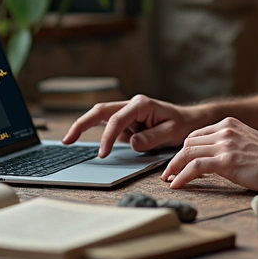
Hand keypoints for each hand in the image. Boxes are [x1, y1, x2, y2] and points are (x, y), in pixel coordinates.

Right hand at [61, 94, 205, 157]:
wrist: (190, 121)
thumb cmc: (182, 125)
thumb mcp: (172, 133)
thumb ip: (152, 138)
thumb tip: (132, 143)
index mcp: (141, 104)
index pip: (117, 120)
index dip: (107, 137)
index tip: (103, 154)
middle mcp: (131, 105)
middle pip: (100, 111)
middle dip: (82, 124)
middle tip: (67, 140)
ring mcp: (127, 112)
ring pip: (100, 116)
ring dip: (83, 126)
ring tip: (67, 140)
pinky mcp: (126, 121)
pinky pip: (106, 125)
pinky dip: (94, 132)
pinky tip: (81, 140)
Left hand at [161, 117, 257, 192]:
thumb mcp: (250, 142)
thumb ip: (234, 143)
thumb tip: (221, 156)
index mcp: (230, 123)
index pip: (197, 134)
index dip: (185, 149)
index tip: (179, 161)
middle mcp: (225, 130)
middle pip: (189, 142)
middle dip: (176, 158)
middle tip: (170, 173)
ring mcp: (225, 144)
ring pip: (188, 153)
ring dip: (174, 168)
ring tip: (169, 180)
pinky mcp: (226, 161)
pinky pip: (195, 166)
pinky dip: (182, 176)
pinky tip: (177, 184)